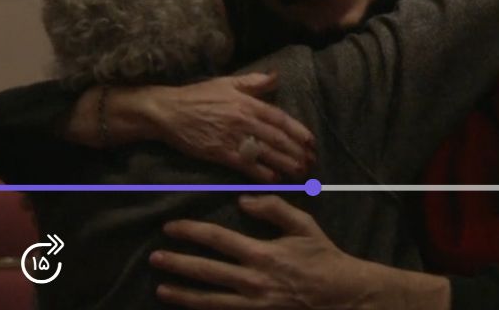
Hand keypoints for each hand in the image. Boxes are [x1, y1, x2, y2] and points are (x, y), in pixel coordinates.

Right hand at [144, 73, 315, 182]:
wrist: (168, 111)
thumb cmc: (198, 96)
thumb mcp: (227, 83)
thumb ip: (254, 82)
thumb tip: (276, 76)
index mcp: (247, 102)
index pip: (279, 117)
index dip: (298, 130)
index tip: (311, 142)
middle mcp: (243, 119)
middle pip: (277, 138)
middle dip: (296, 151)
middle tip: (311, 163)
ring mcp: (232, 137)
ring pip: (265, 152)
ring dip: (285, 163)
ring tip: (300, 173)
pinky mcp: (220, 152)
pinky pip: (246, 164)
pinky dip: (261, 172)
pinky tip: (274, 179)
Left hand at [149, 195, 444, 309]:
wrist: (344, 296)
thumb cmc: (323, 258)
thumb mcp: (304, 225)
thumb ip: (273, 209)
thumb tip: (243, 200)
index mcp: (262, 253)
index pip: (217, 239)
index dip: (190, 232)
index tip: (171, 228)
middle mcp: (253, 280)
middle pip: (206, 271)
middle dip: (177, 263)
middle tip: (154, 257)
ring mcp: (254, 304)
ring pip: (209, 300)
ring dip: (183, 294)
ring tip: (161, 289)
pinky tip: (189, 307)